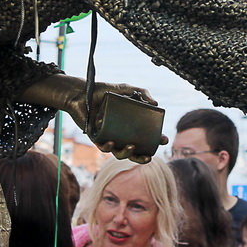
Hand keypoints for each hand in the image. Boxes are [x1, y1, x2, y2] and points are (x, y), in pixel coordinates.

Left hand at [19, 75, 165, 161]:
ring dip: (126, 154)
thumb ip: (142, 93)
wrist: (83, 91)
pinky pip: (102, 147)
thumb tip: (156, 103)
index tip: (163, 140)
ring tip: (132, 148)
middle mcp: (119, 134)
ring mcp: (107, 137)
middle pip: (133, 151)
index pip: (144, 137)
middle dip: (142, 156)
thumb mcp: (126, 90)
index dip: (154, 141)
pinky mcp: (94, 137)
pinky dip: (107, 147)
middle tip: (149, 156)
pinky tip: (111, 143)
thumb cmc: (104, 91)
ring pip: (118, 153)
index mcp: (128, 126)